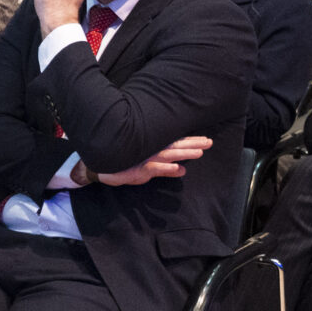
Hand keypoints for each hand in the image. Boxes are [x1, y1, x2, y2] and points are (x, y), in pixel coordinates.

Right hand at [95, 135, 211, 185]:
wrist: (102, 170)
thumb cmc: (125, 166)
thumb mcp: (148, 170)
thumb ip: (166, 170)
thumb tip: (183, 170)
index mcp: (154, 150)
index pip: (176, 144)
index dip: (191, 142)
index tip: (207, 140)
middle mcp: (151, 151)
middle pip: (175, 146)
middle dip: (192, 144)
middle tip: (209, 142)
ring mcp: (145, 159)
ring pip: (168, 155)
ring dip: (183, 153)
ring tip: (199, 153)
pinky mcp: (138, 169)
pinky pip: (154, 168)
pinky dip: (166, 168)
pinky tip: (179, 169)